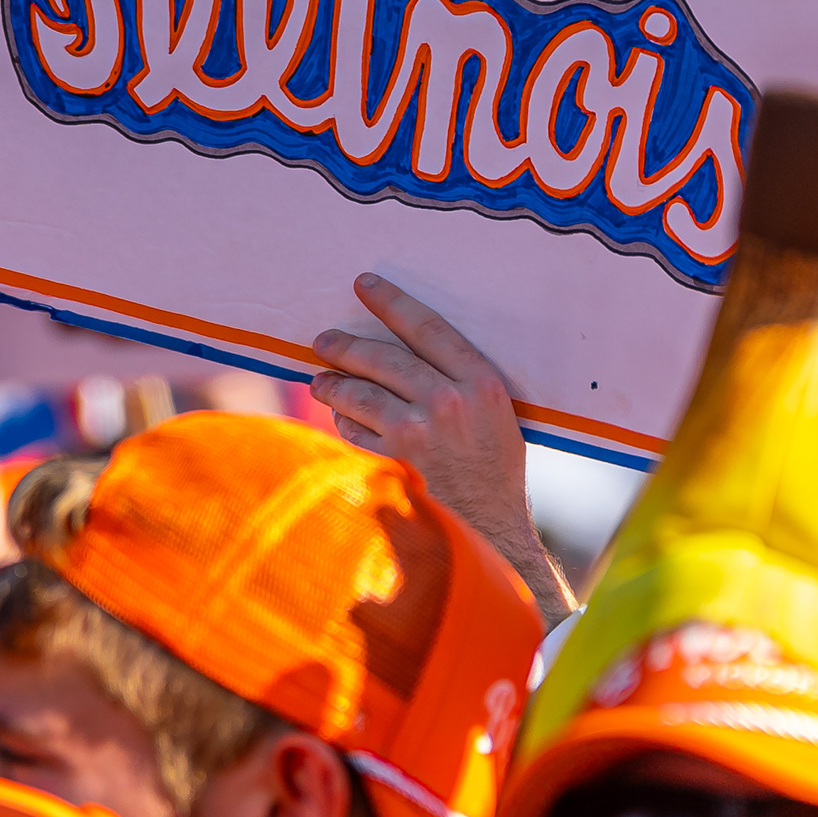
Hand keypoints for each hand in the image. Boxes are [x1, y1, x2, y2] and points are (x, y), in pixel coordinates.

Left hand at [311, 275, 572, 623]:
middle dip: (347, 346)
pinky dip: (345, 423)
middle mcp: (448, 401)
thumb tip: (410, 349)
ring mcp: (419, 433)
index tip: (364, 285)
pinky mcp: (395, 463)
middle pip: (383, 359)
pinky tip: (341, 418)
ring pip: (361, 394)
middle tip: (324, 341)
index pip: (426, 328)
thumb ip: (460, 381)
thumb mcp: (497, 414)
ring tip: (321, 381)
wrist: (494, 531)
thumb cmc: (496, 469)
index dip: (391, 302)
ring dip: (334, 385)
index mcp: (480, 382)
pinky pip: (357, 432)